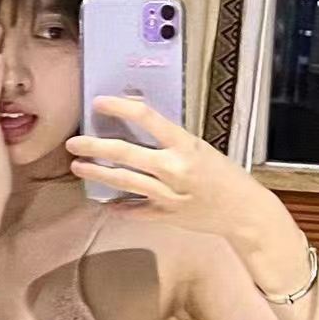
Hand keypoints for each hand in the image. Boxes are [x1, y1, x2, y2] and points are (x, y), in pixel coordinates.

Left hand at [65, 96, 270, 237]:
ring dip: (97, 174)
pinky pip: (136, 210)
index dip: (119, 108)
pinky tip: (105, 202)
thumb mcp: (201, 149)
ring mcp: (168, 195)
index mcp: (185, 146)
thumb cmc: (225, 176)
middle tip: (74, 142)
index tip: (99, 103)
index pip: (146, 119)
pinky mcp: (166, 216)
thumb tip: (138, 128)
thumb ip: (171, 142)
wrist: (244, 211)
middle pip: (125, 154)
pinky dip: (119, 206)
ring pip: (124, 181)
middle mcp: (174, 169)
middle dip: (94, 147)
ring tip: (78, 166)